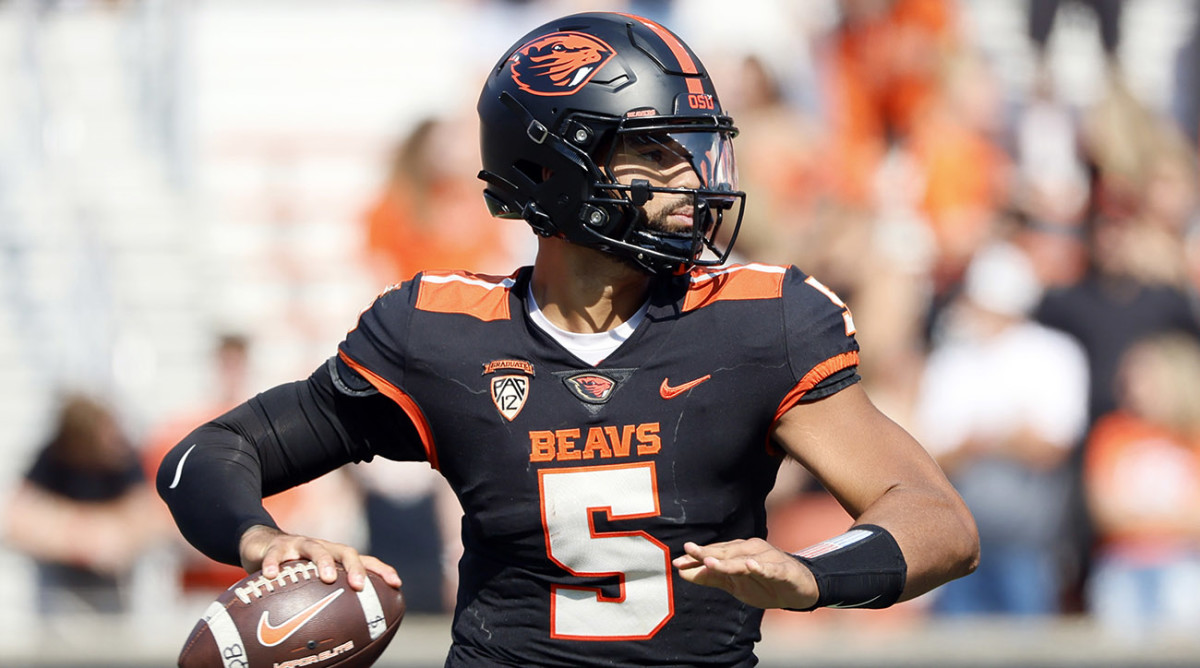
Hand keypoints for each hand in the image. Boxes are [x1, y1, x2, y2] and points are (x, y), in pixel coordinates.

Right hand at [238, 525, 401, 591]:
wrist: (261, 544)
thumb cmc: (294, 570)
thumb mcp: (311, 584)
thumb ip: (326, 604)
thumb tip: (344, 639)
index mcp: (336, 557)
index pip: (364, 560)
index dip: (381, 570)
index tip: (396, 584)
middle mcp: (323, 548)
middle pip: (345, 551)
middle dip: (355, 567)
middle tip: (359, 585)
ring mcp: (300, 545)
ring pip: (315, 548)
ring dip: (323, 561)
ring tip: (327, 577)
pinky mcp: (276, 547)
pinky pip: (275, 555)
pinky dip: (273, 564)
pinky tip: (271, 576)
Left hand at [672, 538, 817, 609]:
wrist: (799, 590)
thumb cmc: (763, 584)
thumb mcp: (734, 584)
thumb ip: (710, 577)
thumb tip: (681, 573)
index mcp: (738, 552)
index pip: (715, 553)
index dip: (696, 557)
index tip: (676, 562)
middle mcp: (752, 551)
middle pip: (727, 553)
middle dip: (707, 553)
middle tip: (688, 552)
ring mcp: (768, 559)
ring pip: (745, 560)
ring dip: (728, 561)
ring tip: (710, 561)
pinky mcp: (784, 571)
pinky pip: (772, 569)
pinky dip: (762, 567)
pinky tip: (752, 566)